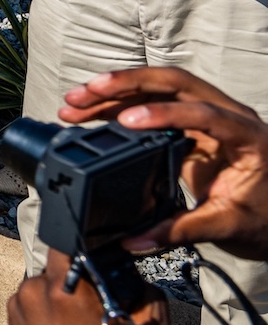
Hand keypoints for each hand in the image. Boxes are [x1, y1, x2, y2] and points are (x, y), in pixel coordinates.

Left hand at [6, 250, 168, 324]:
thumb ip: (144, 294)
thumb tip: (129, 271)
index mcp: (63, 292)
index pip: (67, 243)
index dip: (86, 243)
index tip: (101, 252)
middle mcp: (31, 297)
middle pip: (58, 270)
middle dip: (79, 283)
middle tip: (103, 307)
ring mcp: (17, 317)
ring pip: (44, 292)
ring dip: (64, 304)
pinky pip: (33, 314)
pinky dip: (51, 322)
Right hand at [58, 66, 267, 260]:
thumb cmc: (266, 221)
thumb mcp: (227, 226)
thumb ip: (180, 230)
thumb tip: (134, 241)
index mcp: (249, 137)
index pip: (205, 114)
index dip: (165, 115)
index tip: (129, 122)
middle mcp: (229, 116)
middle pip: (174, 83)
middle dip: (127, 84)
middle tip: (88, 92)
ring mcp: (208, 116)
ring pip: (158, 89)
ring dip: (115, 92)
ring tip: (75, 103)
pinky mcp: (189, 125)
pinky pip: (152, 105)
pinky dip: (120, 106)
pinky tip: (91, 113)